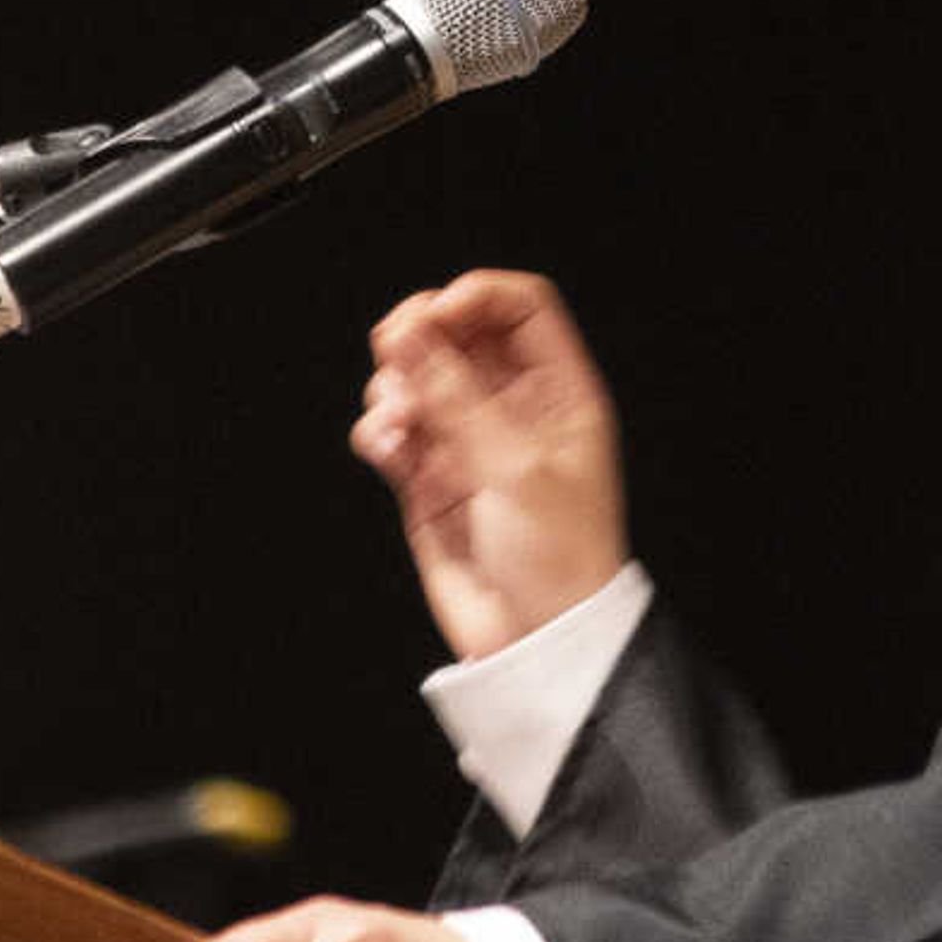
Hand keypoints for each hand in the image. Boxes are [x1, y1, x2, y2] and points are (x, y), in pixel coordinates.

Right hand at [352, 270, 627, 661]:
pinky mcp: (428, 478)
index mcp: (557, 393)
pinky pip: (392, 430)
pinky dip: (379, 429)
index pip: (517, 308)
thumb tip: (412, 332)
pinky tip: (387, 446)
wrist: (536, 643)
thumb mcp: (515, 467)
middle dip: (418, 334)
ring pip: (415, 378)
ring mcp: (466, 441)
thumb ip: (456, 395)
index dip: (473, 297)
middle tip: (393, 348)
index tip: (433, 315)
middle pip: (455, 333)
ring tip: (397, 420)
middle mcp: (511, 409)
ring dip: (393, 386)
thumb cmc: (562, 562)